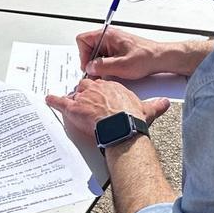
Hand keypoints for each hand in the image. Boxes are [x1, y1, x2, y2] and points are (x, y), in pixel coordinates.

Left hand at [46, 78, 169, 138]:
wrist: (122, 128)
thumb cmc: (133, 119)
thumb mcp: (148, 109)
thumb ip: (155, 104)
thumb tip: (164, 103)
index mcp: (114, 86)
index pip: (103, 85)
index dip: (101, 92)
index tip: (101, 96)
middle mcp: (98, 89)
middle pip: (87, 86)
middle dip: (86, 94)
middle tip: (87, 102)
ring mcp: (85, 98)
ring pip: (75, 94)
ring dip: (73, 99)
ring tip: (71, 104)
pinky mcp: (74, 108)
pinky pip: (60, 101)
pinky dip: (54, 100)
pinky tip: (49, 99)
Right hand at [76, 27, 162, 79]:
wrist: (160, 58)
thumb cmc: (146, 57)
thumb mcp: (122, 66)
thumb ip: (102, 66)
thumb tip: (90, 67)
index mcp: (108, 35)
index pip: (83, 39)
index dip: (83, 54)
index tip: (89, 66)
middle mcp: (109, 37)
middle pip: (88, 47)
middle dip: (90, 61)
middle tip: (97, 73)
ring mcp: (113, 43)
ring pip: (96, 54)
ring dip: (99, 65)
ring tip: (108, 73)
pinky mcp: (117, 50)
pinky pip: (104, 57)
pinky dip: (106, 66)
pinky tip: (114, 72)